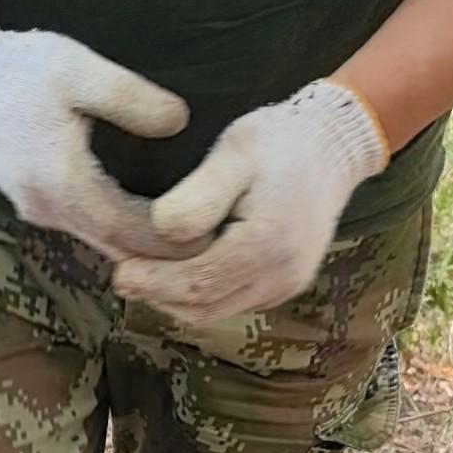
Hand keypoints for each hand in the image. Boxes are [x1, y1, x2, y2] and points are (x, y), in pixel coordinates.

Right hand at [0, 23, 189, 258]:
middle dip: (162, 255)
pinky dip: (119, 234)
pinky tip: (149, 229)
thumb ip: (131, 97)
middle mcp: (48, 206)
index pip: (125, 226)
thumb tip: (179, 121)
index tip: (212, 239)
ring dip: (141, 249)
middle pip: (115, 246)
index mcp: (61, 179)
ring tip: (190, 245)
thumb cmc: (23, 70)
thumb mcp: (79, 69)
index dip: (169, 239)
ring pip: (100, 242)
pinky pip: (87, 230)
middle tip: (214, 252)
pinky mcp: (37, 204)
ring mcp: (39, 210)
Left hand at [113, 81, 387, 324]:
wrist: (333, 145)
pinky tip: (176, 270)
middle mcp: (281, 276)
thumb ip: (199, 195)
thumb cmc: (281, 141)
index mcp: (267, 245)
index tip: (118, 273)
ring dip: (176, 299)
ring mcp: (286, 285)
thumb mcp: (236, 151)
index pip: (196, 283)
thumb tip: (161, 230)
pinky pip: (232, 302)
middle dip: (158, 296)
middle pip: (203, 307)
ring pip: (216, 311)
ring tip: (143, 273)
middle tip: (123, 274)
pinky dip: (200, 294)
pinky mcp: (285, 284)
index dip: (152, 283)